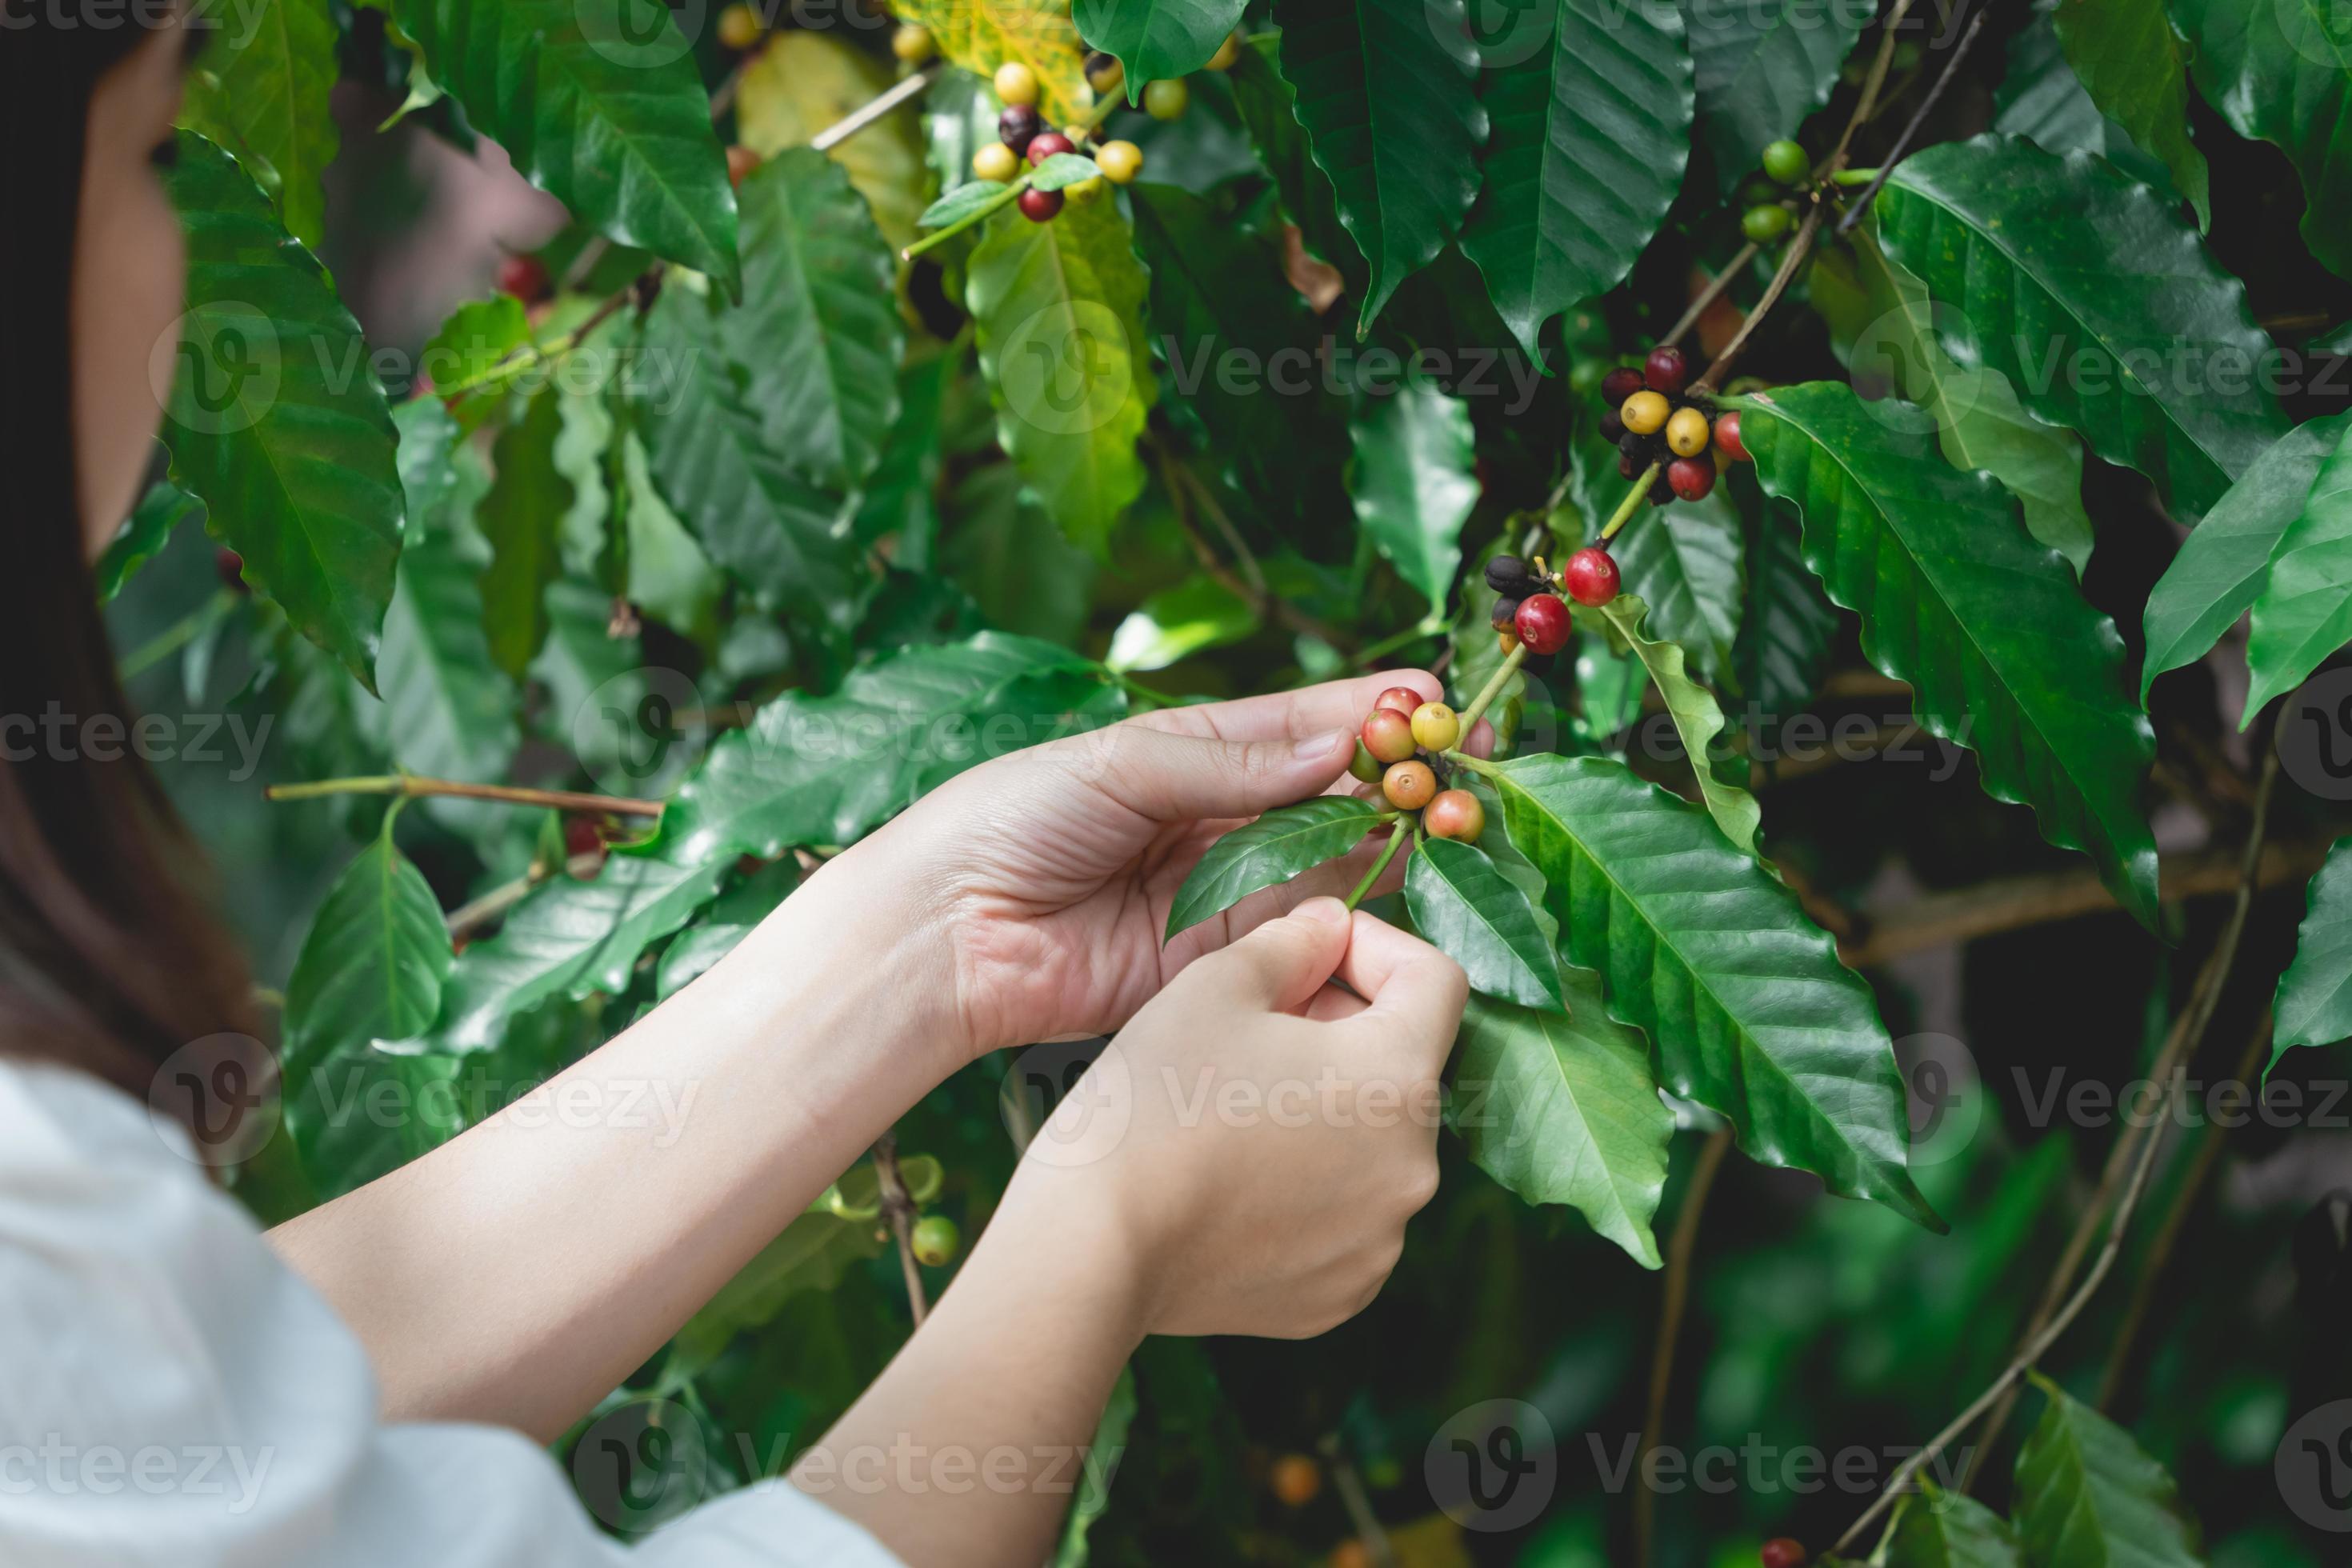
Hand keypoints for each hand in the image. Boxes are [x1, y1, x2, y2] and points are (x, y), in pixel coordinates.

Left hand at [835, 669, 1486, 1059]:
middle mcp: (1223, 819)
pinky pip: (1300, 932)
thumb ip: (1230, 762)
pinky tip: (1403, 890)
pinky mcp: (1220, 961)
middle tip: (1469, 775)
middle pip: (1336, 794)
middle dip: (1404, 782)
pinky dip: (1354, 912)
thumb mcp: (1119, 764)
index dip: (1377, 714)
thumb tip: (1338, 745)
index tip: (1442, 703)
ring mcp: (1226, 890)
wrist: (945, 934)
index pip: (1305, 724)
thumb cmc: (1011, 821)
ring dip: (1395, 845)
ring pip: (1333, 862)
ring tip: (1455, 825)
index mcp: (1194, 752)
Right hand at [987, 899, 1464, 1338]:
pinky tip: (1234, 1178)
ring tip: (1236, 1107)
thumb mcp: (1217, 984)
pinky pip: (1344, 1215)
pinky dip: (1308, 1186)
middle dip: (1341, 1028)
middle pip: (1401, 1066)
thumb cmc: (1153, 1103)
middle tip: (1255, 1024)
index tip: (1314, 951)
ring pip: (1372, 1144)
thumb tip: (1329, 926)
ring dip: (1324, 1109)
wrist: (1091, 1247)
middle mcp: (1415, 1167)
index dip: (1375, 946)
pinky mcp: (1342, 1293)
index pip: (1436, 980)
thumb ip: (1293, 941)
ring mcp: (1381, 1241)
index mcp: (1398, 1078)